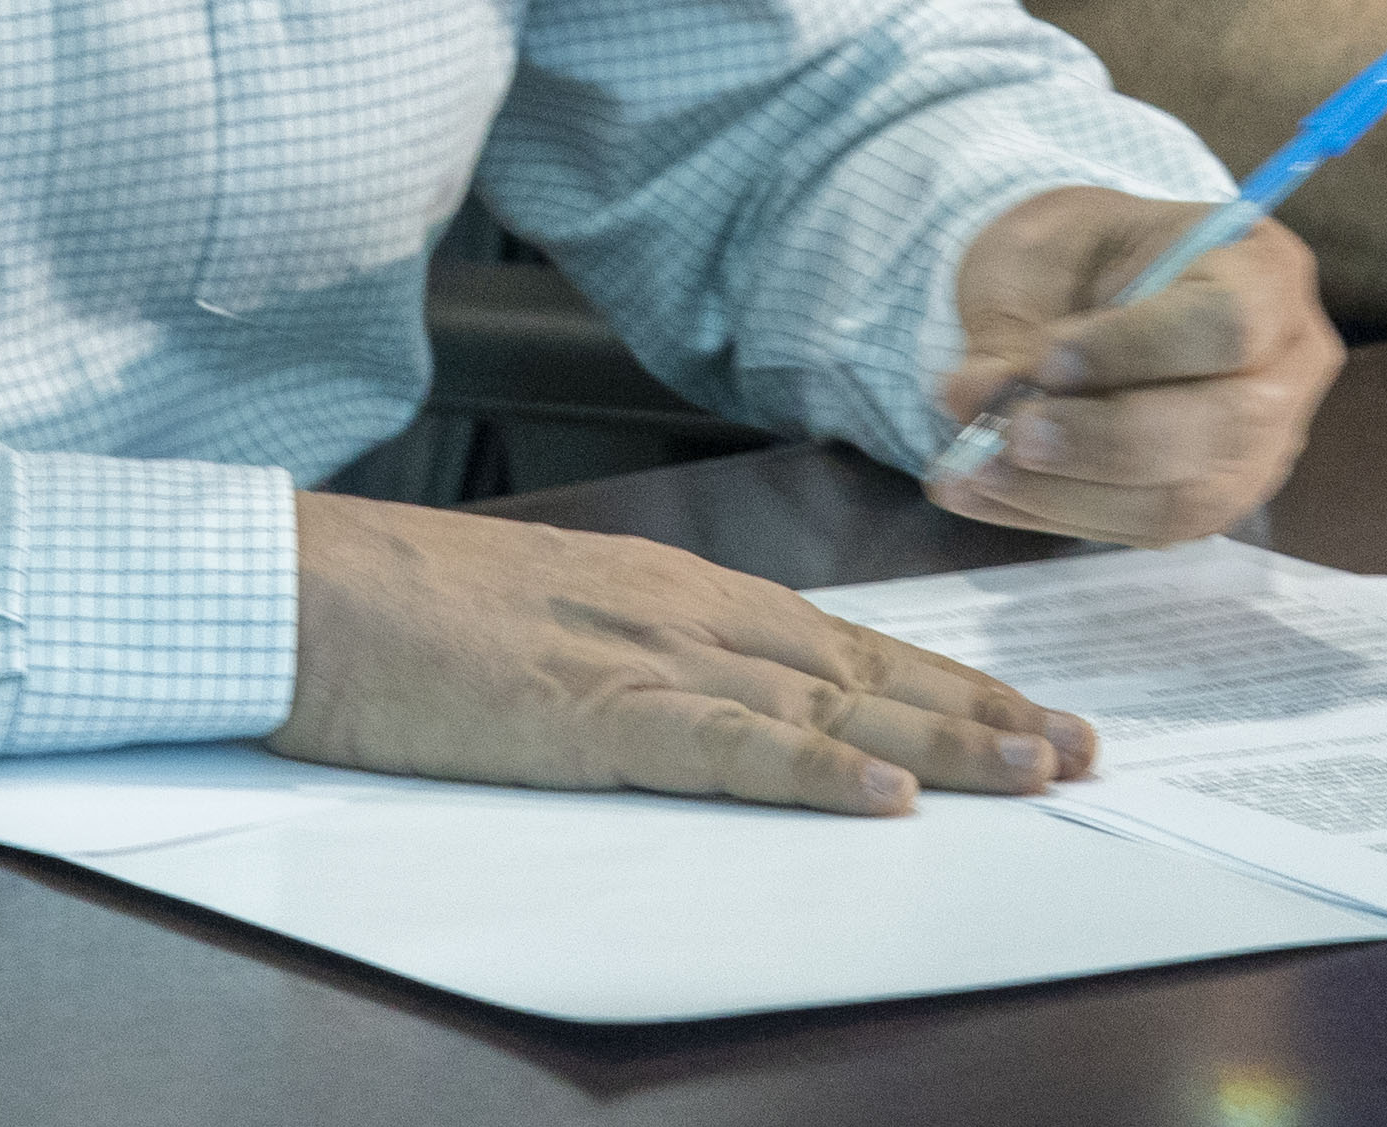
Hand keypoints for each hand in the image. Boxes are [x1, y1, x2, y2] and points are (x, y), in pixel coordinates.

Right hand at [275, 492, 1096, 812]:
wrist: (304, 590)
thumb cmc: (402, 610)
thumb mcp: (544, 618)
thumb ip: (632, 651)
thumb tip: (702, 704)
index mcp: (672, 587)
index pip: (841, 640)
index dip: (941, 679)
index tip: (1026, 712)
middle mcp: (683, 609)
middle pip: (863, 669)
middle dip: (980, 710)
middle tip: (1082, 749)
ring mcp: (644, 657)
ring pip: (826, 706)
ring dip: (941, 741)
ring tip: (1036, 771)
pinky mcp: (593, 713)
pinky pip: (728, 748)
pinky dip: (814, 774)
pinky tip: (885, 798)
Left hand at [926, 185, 1343, 539]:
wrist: (1092, 290)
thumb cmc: (1082, 253)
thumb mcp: (1040, 253)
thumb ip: (1013, 323)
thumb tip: (974, 397)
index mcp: (1262, 270)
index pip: (1227, 324)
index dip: (1138, 349)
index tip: (1047, 359)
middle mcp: (1286, 367)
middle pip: (1220, 424)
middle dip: (1103, 438)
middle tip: (1007, 432)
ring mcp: (1261, 448)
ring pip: (1183, 497)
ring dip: (1066, 493)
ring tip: (974, 471)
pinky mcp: (1213, 503)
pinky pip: (1143, 529)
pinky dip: (1052, 512)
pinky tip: (982, 491)